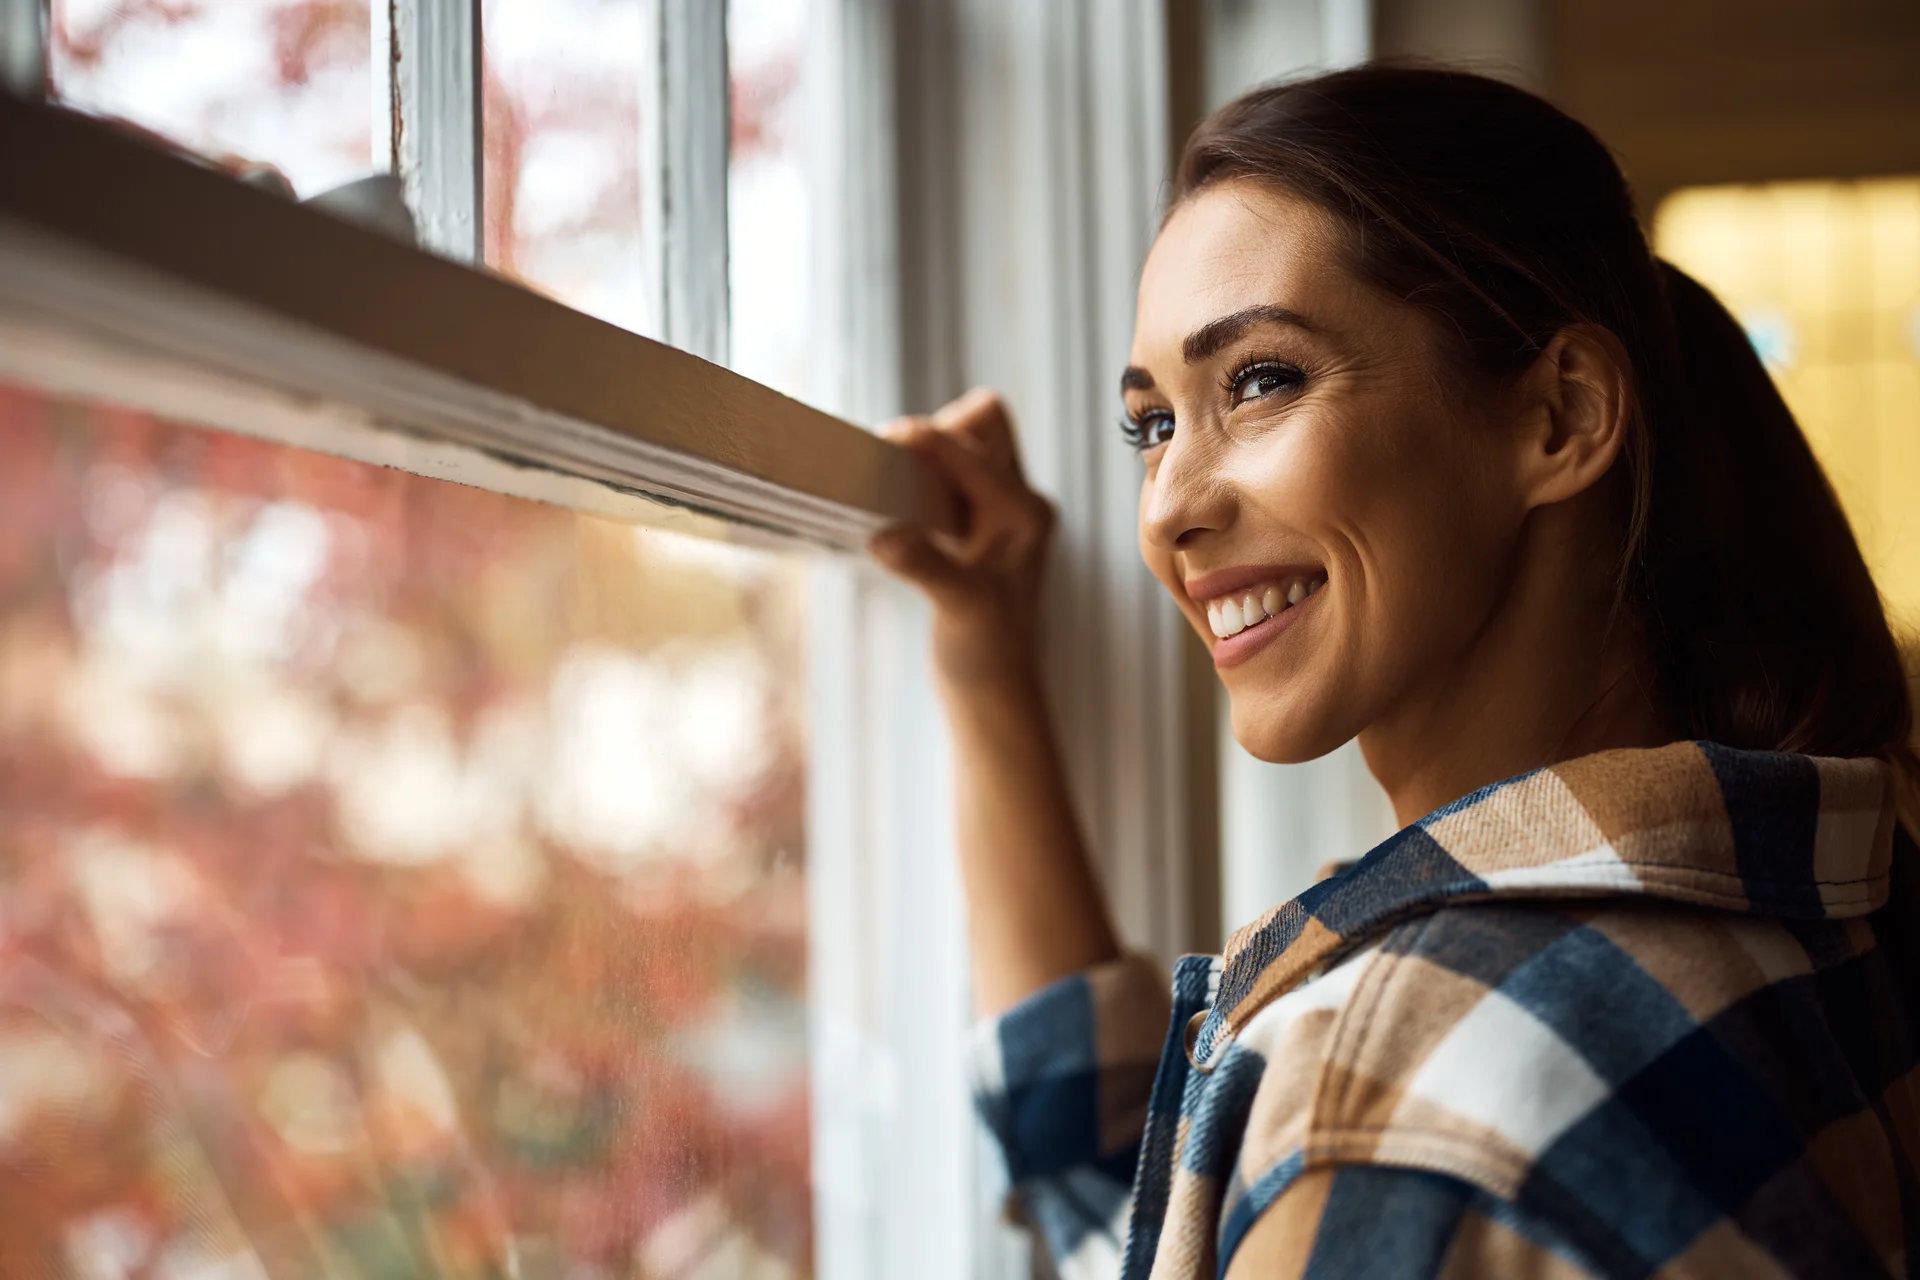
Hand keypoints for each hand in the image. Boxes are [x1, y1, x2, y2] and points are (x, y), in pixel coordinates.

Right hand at [870, 388, 1056, 694]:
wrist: (992, 687)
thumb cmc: (986, 653)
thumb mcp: (959, 610)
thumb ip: (928, 567)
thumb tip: (886, 535)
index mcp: (1025, 512)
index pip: (970, 449)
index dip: (923, 437)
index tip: (880, 440)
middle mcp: (1022, 501)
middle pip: (985, 421)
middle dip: (938, 428)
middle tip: (896, 464)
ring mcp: (1002, 509)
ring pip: (969, 441)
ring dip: (931, 449)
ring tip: (894, 479)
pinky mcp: (979, 522)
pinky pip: (952, 470)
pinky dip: (923, 472)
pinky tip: (897, 500)